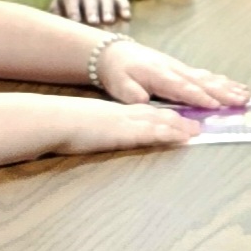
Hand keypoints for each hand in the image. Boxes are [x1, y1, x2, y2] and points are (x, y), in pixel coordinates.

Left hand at [51, 0, 132, 26]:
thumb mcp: (60, 2)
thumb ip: (55, 14)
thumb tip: (50, 31)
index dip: (73, 10)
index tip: (75, 22)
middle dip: (92, 10)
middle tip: (93, 22)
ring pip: (107, 1)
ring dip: (108, 10)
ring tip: (109, 21)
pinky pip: (122, 1)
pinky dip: (124, 8)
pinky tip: (127, 17)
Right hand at [59, 100, 201, 153]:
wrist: (53, 119)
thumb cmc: (60, 125)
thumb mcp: (80, 126)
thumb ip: (91, 130)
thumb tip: (91, 135)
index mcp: (113, 112)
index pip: (143, 113)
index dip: (161, 116)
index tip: (177, 119)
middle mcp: (123, 114)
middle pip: (157, 115)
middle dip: (178, 120)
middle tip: (198, 124)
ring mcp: (125, 122)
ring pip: (159, 121)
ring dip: (180, 126)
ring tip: (198, 131)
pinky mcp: (124, 133)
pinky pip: (152, 132)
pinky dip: (170, 134)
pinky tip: (183, 138)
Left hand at [93, 40, 250, 109]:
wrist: (114, 52)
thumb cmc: (117, 72)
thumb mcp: (119, 85)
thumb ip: (133, 95)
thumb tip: (144, 102)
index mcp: (160, 76)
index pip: (182, 88)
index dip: (199, 97)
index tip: (216, 106)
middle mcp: (174, 70)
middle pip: (202, 82)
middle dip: (223, 92)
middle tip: (242, 100)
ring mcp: (180, 68)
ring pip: (207, 78)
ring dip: (228, 87)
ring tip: (246, 94)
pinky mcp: (182, 69)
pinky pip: (205, 75)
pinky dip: (221, 81)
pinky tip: (234, 86)